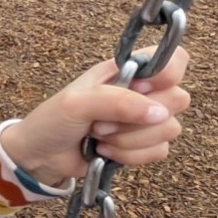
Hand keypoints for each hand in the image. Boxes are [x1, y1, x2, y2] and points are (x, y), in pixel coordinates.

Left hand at [2, 46, 190, 184]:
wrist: (39, 157)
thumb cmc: (52, 121)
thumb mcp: (77, 103)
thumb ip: (118, 102)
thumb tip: (159, 113)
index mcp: (126, 72)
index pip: (175, 60)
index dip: (167, 75)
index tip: (141, 90)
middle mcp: (141, 93)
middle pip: (178, 99)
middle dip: (137, 117)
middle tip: (101, 122)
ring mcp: (143, 121)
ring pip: (169, 129)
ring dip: (130, 139)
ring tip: (98, 136)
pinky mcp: (142, 146)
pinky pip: (159, 151)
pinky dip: (130, 156)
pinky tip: (105, 152)